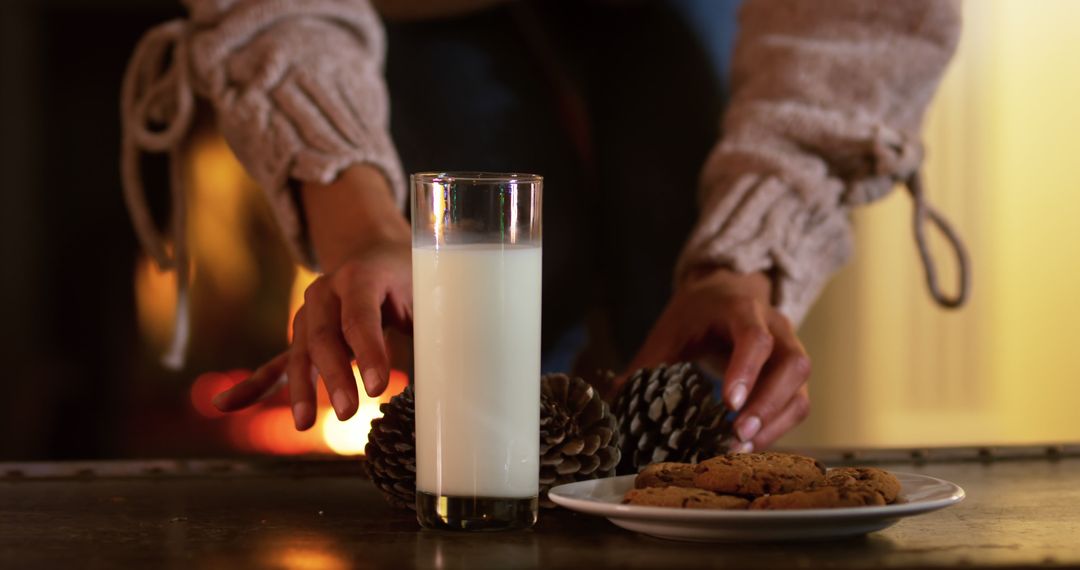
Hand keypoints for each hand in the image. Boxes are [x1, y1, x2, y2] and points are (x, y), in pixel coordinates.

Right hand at [212, 165, 411, 429]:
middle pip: (324, 336)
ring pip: (300, 352)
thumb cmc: (410, 277)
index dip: (368, 351)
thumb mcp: (425, 291)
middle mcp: (325, 291)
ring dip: (301, 388)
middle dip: (333, 376)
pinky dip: (255, 385)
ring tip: (307, 424)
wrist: (375, 250)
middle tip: (348, 412)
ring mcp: (309, 313)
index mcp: (361, 275)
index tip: (378, 386)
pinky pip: (276, 361)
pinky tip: (225, 406)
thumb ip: (430, 327)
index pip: (360, 315)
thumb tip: (452, 376)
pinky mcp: (302, 335)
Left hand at [623, 269, 810, 451]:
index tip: (730, 404)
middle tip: (738, 433)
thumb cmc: (697, 312)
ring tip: (742, 447)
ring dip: (775, 422)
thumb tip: (616, 398)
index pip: (755, 338)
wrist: (727, 291)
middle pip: (792, 364)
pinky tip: (749, 444)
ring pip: (799, 388)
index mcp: (742, 309)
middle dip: (768, 404)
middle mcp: (776, 328)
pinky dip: (777, 427)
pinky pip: (796, 403)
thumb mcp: (670, 330)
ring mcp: (790, 350)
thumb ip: (648, 363)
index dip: (746, 371)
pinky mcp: (791, 375)